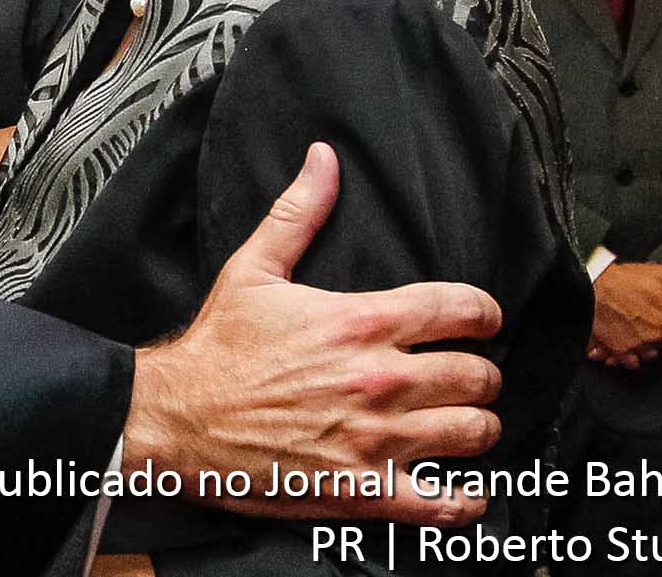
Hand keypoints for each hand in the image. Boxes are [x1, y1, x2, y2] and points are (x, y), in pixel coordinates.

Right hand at [121, 143, 503, 526]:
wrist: (178, 420)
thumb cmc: (216, 349)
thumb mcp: (253, 270)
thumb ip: (298, 213)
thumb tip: (324, 159)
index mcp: (360, 322)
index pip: (461, 310)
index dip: (484, 313)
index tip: (483, 321)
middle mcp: (379, 380)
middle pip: (478, 375)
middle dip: (481, 373)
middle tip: (469, 376)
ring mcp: (377, 440)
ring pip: (475, 433)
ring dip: (478, 427)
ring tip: (465, 423)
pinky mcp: (366, 491)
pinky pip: (446, 503)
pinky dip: (467, 500)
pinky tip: (465, 489)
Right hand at [587, 261, 661, 365]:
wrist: (591, 286)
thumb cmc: (623, 280)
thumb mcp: (659, 274)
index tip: (661, 309)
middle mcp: (654, 337)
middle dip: (659, 330)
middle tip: (645, 315)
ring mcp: (636, 346)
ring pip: (649, 352)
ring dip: (646, 344)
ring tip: (635, 330)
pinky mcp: (618, 350)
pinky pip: (630, 361)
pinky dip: (628, 356)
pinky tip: (624, 343)